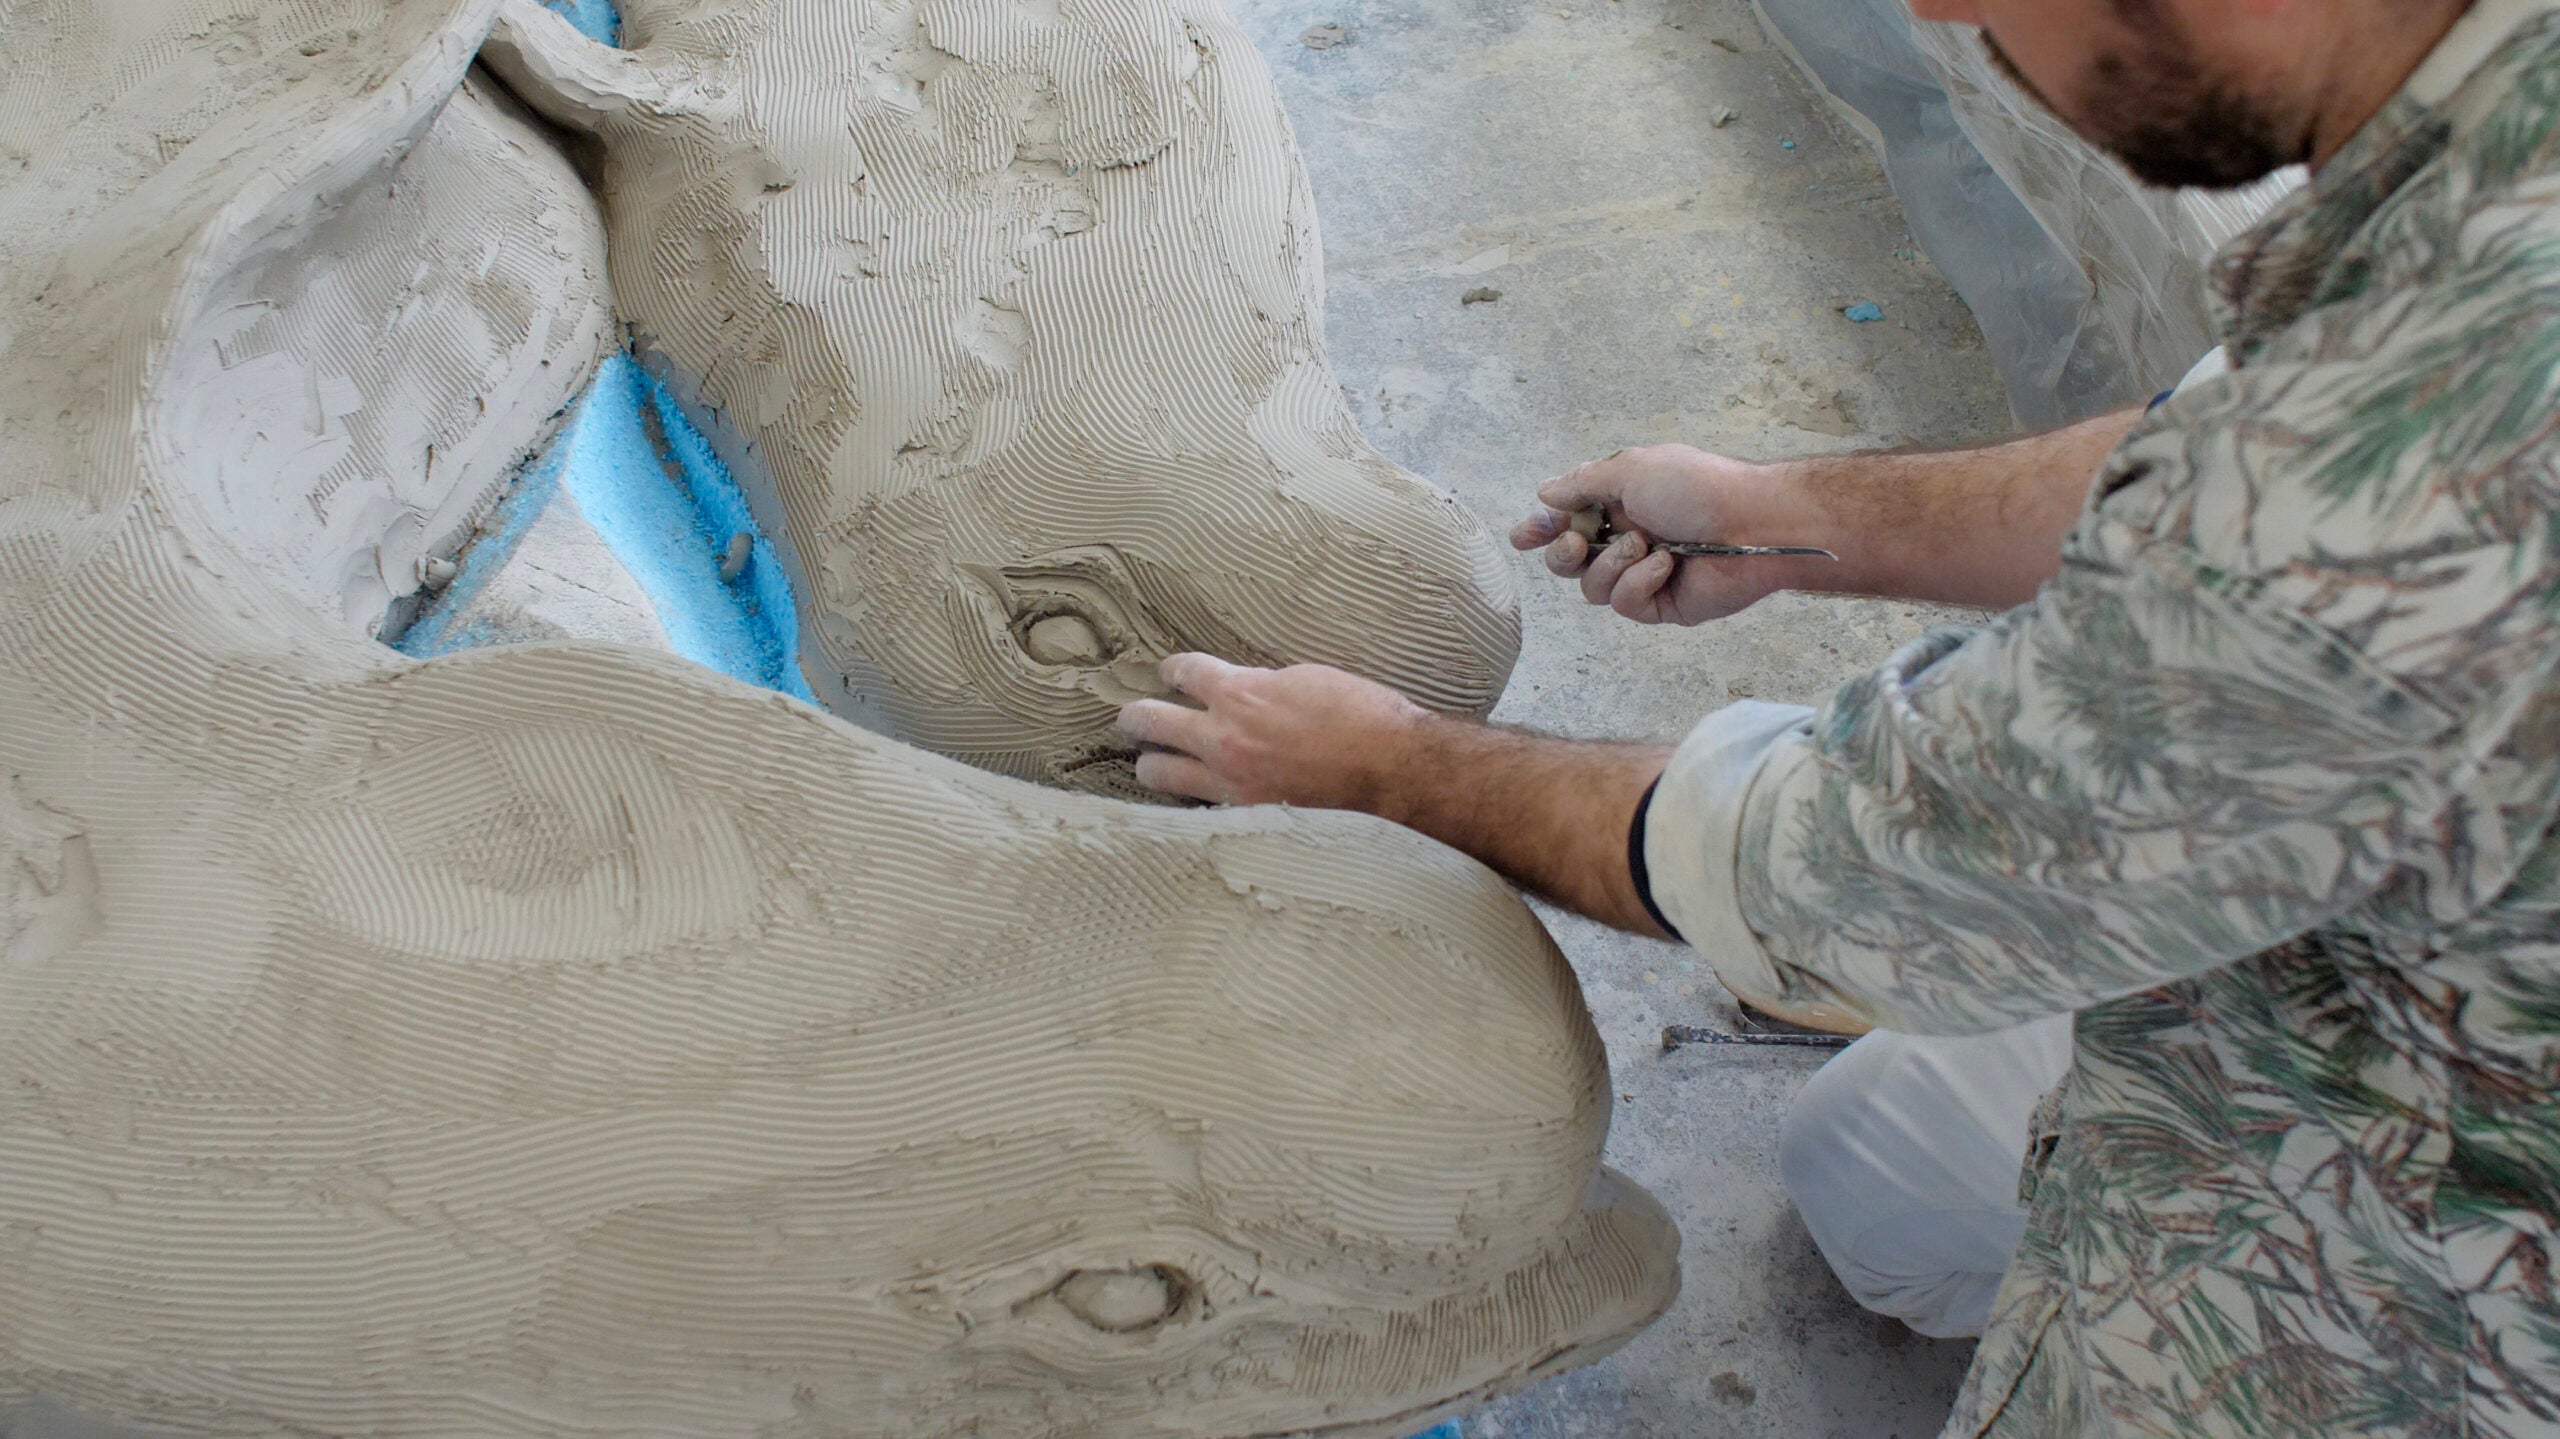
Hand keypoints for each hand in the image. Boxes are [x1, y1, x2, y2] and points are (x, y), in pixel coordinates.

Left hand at [1118, 654, 1428, 809]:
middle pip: (1151, 721)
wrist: (1391, 768)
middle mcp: (1223, 736)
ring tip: (1146, 764)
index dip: (1172, 670)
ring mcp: (1229, 780)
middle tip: (1129, 718)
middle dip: (1135, 717)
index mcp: (1241, 692)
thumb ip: (1263, 686)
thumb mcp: (1307, 680)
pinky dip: (1189, 800)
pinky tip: (1186, 800)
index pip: (1185, 672)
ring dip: (1149, 764)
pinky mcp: (1244, 813)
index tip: (1168, 673)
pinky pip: (1197, 806)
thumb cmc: (1362, 717)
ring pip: (1160, 773)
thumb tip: (1245, 693)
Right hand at [1510, 445, 1826, 624]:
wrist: (1753, 524)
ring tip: (1644, 546)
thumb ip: (1583, 484)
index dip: (1540, 529)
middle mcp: (1626, 539)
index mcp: (1620, 503)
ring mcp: (1642, 575)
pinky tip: (1666, 566)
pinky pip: (1625, 604)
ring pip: (1591, 588)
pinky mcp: (1660, 605)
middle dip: (1563, 554)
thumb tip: (1544, 492)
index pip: (1566, 520)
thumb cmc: (1698, 487)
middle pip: (1567, 562)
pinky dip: (1639, 582)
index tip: (1523, 537)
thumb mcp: (1632, 470)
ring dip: (1610, 565)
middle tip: (1575, 544)